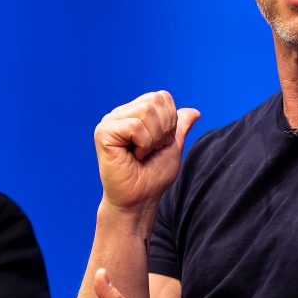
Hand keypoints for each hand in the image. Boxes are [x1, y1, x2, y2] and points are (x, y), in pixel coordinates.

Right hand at [94, 91, 199, 212]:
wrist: (140, 200)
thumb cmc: (153, 177)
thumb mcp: (172, 147)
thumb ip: (180, 127)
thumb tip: (195, 112)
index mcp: (135, 113)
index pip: (162, 96)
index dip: (170, 121)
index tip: (160, 143)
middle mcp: (120, 114)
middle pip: (155, 101)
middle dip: (163, 129)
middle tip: (151, 149)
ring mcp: (110, 122)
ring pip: (146, 111)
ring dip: (153, 138)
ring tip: (142, 153)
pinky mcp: (103, 133)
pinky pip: (135, 126)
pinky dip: (143, 144)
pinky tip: (134, 156)